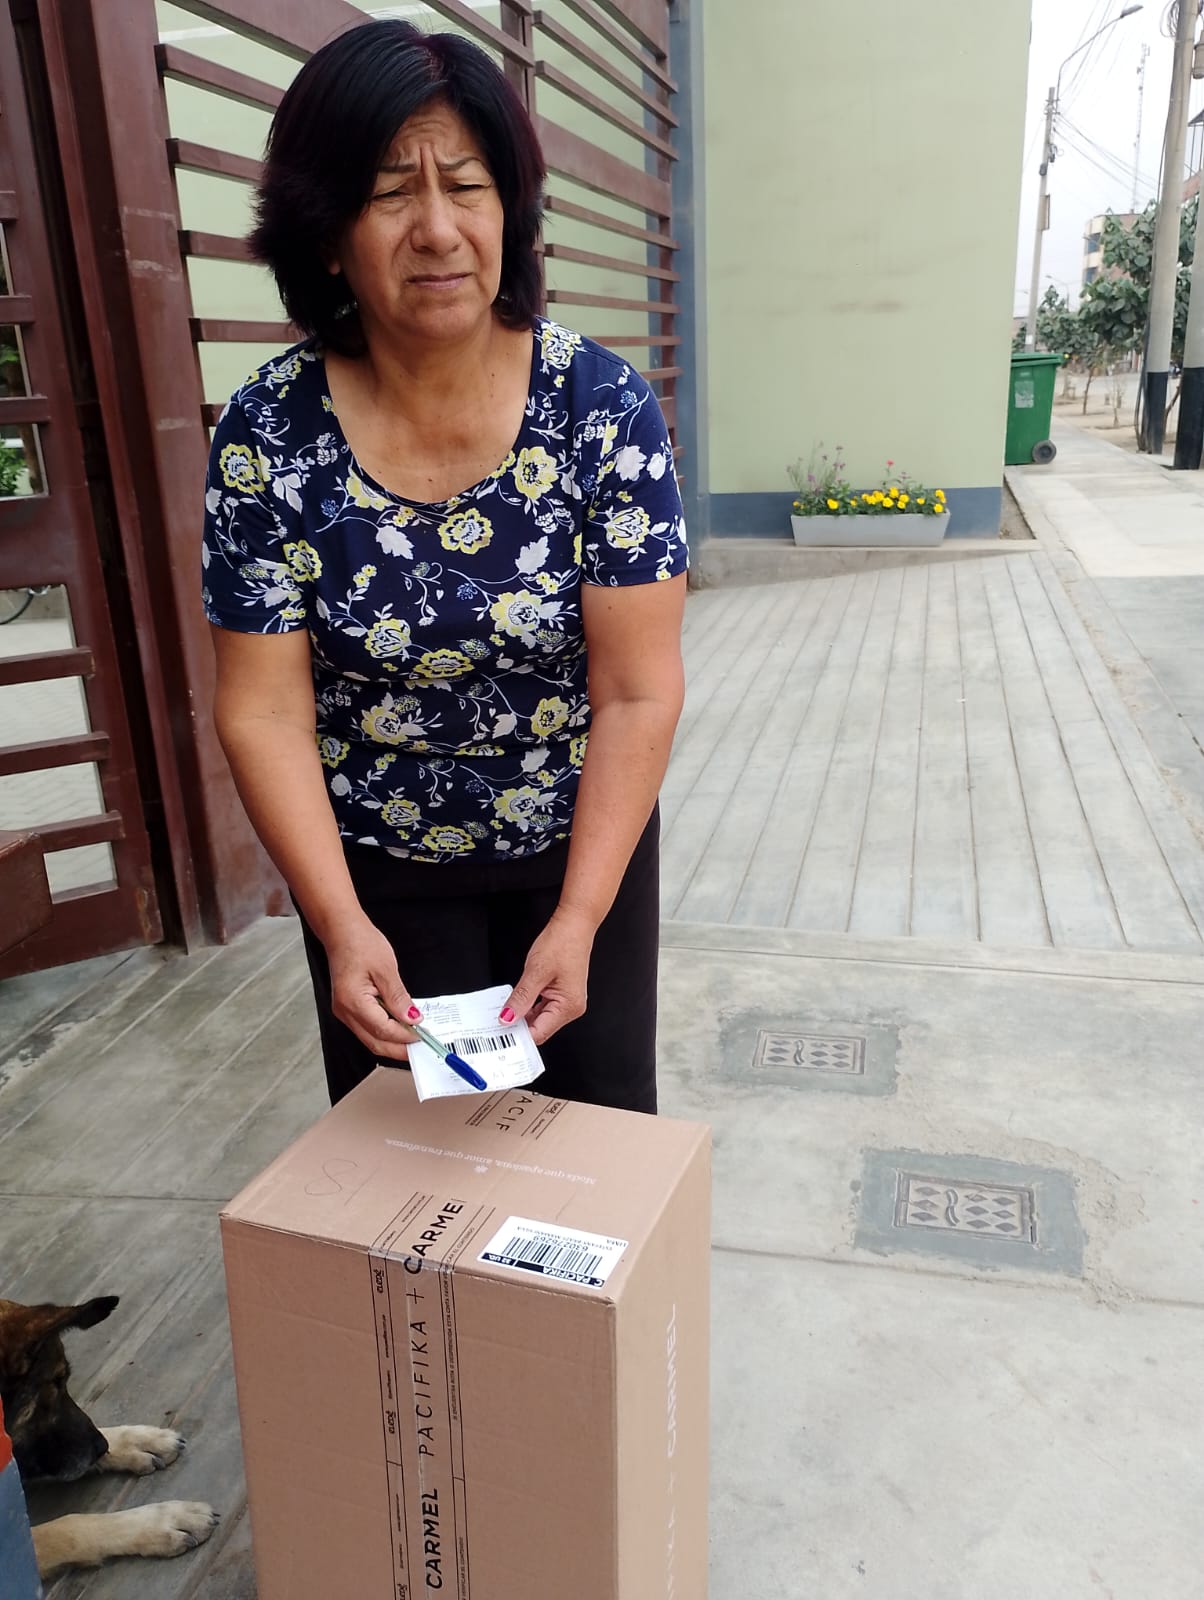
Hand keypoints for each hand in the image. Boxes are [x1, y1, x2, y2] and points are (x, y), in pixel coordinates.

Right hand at [325, 917, 417, 1060]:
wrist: (341, 932)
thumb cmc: (360, 943)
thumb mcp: (386, 969)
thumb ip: (399, 997)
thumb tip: (412, 1019)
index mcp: (353, 1001)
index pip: (383, 1030)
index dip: (405, 1036)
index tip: (424, 1036)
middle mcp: (344, 1012)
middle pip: (374, 1042)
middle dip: (399, 1049)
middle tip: (421, 1049)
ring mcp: (344, 1012)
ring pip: (370, 1038)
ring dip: (392, 1043)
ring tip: (414, 1040)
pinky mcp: (348, 1008)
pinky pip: (366, 1029)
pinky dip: (384, 1032)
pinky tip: (399, 1028)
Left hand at [500, 906, 595, 1047]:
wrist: (575, 924)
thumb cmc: (563, 943)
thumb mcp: (535, 971)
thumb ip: (521, 998)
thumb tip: (508, 1018)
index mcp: (568, 1006)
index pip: (539, 1033)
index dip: (518, 1036)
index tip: (498, 1034)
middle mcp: (571, 1008)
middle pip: (539, 1028)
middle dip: (518, 1026)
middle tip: (495, 1023)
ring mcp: (567, 1001)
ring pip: (539, 1018)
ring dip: (522, 1016)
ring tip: (504, 1010)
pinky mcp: (562, 994)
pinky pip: (542, 1007)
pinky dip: (528, 1007)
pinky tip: (516, 1002)